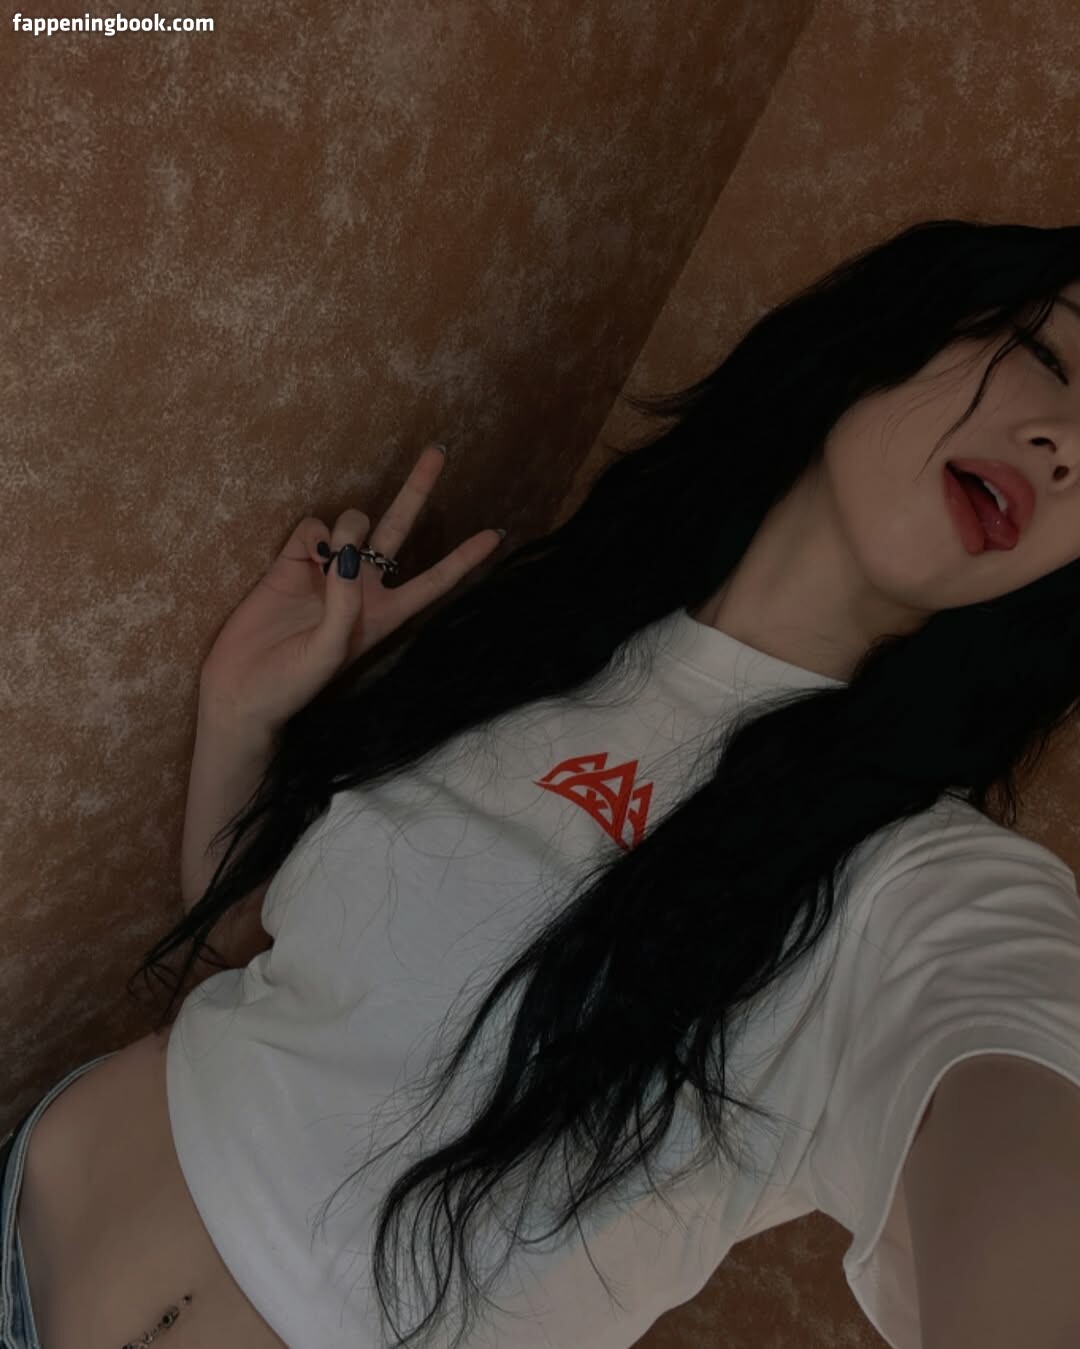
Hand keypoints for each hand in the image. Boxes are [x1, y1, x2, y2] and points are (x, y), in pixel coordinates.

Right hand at [198, 444, 503, 733]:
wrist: (242, 689)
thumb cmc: (294, 682)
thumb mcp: (331, 648)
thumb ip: (346, 598)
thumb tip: (346, 547)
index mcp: (384, 614)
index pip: (435, 580)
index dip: (464, 558)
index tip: (496, 534)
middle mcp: (361, 586)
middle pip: (399, 530)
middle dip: (417, 490)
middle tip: (439, 450)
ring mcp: (327, 570)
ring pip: (354, 523)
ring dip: (350, 528)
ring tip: (330, 558)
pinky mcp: (291, 561)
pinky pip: (312, 527)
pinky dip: (314, 533)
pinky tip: (305, 557)